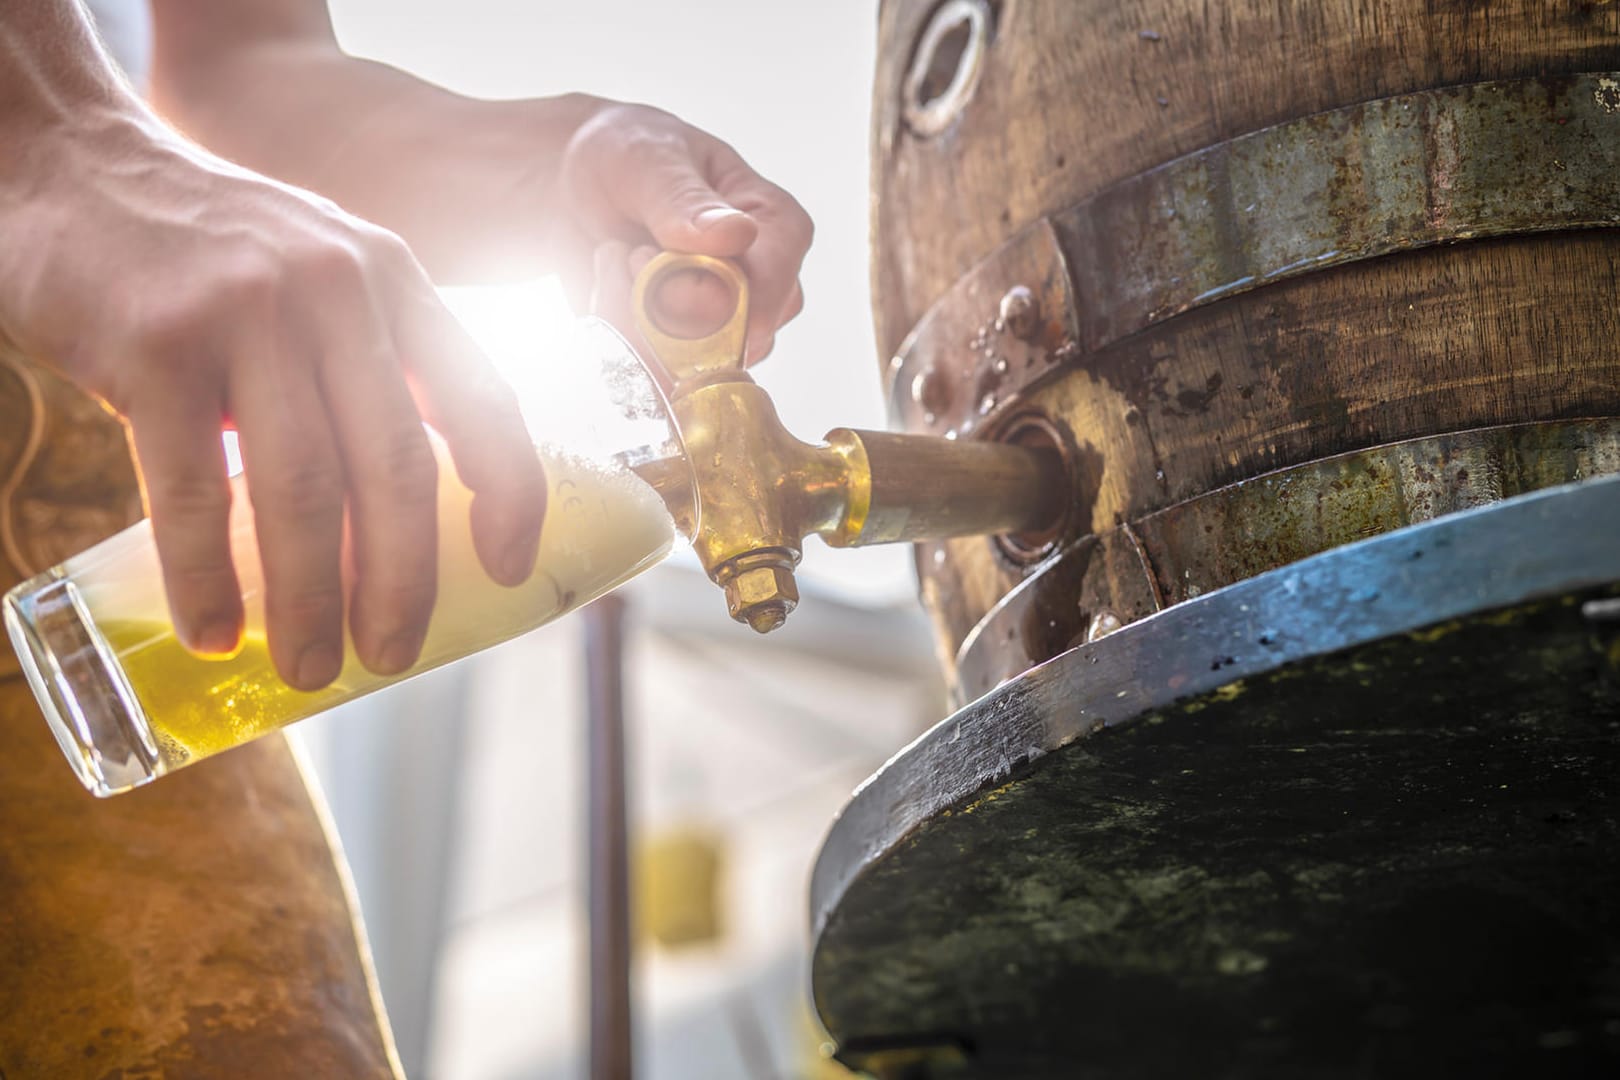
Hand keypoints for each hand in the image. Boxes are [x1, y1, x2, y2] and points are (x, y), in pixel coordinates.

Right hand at [0, 109, 544, 689]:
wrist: (67, 163)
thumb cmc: (202, 252)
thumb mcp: (319, 273)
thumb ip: (366, 361)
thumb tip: (400, 510)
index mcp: (393, 281)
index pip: (484, 397)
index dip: (510, 493)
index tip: (506, 569)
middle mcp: (337, 290)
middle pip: (397, 466)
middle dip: (403, 580)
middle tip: (393, 655)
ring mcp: (246, 312)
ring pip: (304, 489)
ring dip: (312, 599)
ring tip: (311, 667)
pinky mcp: (154, 343)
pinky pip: (191, 487)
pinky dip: (206, 574)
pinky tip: (214, 630)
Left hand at [552, 102, 812, 363]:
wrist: (578, 187)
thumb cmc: (629, 157)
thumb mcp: (648, 159)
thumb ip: (685, 201)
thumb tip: (737, 234)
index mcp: (778, 231)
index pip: (774, 289)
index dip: (711, 296)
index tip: (646, 257)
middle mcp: (765, 291)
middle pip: (734, 344)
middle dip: (659, 308)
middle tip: (627, 250)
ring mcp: (728, 331)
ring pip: (689, 369)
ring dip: (630, 319)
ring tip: (615, 258)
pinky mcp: (685, 357)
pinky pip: (653, 378)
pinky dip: (614, 336)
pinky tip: (607, 287)